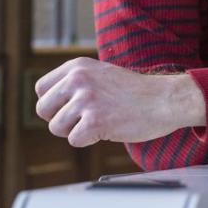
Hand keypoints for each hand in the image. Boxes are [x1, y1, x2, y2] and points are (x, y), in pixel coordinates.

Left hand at [34, 57, 205, 147]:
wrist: (165, 100)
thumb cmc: (135, 92)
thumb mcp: (100, 75)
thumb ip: (74, 83)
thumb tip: (45, 105)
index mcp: (77, 66)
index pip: (41, 89)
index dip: (53, 104)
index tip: (71, 107)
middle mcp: (78, 79)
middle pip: (43, 110)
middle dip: (61, 120)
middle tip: (85, 118)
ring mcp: (86, 99)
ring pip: (56, 128)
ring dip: (76, 131)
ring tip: (100, 121)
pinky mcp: (94, 121)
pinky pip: (74, 140)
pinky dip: (89, 140)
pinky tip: (108, 128)